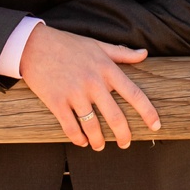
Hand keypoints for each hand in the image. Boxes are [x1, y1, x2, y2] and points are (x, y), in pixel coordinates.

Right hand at [17, 24, 161, 149]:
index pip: (134, 94)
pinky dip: (78, 138)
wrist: (33, 45)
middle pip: (115, 117)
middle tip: (126, 143)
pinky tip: (82, 142)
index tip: (156, 125)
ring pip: (92, 127)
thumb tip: (144, 54)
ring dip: (98, 141)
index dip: (147, 112)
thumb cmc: (67, 44)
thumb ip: (122, 53)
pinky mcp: (56, 102)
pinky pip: (70, 127)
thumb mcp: (97, 45)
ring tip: (100, 145)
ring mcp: (74, 93)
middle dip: (124, 135)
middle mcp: (93, 83)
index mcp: (106, 69)